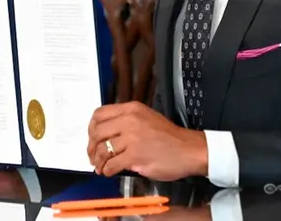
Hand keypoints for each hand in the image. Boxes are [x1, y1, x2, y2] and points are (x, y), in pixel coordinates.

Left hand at [87, 101, 207, 180]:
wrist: (189, 150)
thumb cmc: (170, 137)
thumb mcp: (147, 118)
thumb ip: (127, 121)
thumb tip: (107, 134)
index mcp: (132, 109)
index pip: (100, 114)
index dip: (92, 128)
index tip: (93, 138)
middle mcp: (130, 120)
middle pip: (97, 132)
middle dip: (91, 147)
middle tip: (93, 156)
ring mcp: (132, 138)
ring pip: (102, 150)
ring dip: (98, 161)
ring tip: (101, 167)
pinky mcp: (134, 155)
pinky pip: (111, 164)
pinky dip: (107, 170)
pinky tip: (110, 172)